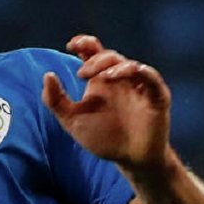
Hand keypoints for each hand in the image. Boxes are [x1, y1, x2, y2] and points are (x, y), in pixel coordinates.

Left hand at [42, 35, 171, 171]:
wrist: (129, 159)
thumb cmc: (102, 138)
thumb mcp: (72, 121)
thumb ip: (56, 101)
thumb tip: (47, 75)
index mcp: (100, 80)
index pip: (93, 53)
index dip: (84, 43)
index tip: (71, 44)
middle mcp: (120, 79)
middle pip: (110, 57)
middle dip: (95, 61)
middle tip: (81, 74)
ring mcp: (139, 87)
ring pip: (130, 65)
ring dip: (115, 67)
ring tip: (102, 77)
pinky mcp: (156, 97)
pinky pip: (153, 79)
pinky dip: (143, 72)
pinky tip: (130, 74)